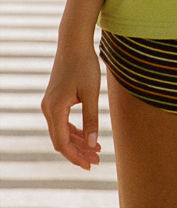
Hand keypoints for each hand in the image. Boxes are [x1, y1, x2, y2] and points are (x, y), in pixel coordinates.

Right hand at [41, 44, 101, 168]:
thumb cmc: (84, 65)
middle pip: (61, 140)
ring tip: (96, 151)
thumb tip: (93, 144)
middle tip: (97, 161)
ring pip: (62, 132)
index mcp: (55, 109)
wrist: (74, 43)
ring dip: (78, 142)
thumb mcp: (91, 93)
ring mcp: (50, 104)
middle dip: (78, 152)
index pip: (62, 143)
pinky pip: (63, 122)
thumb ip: (91, 119)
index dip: (76, 156)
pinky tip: (88, 136)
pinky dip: (75, 131)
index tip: (91, 164)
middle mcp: (48, 109)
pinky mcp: (55, 99)